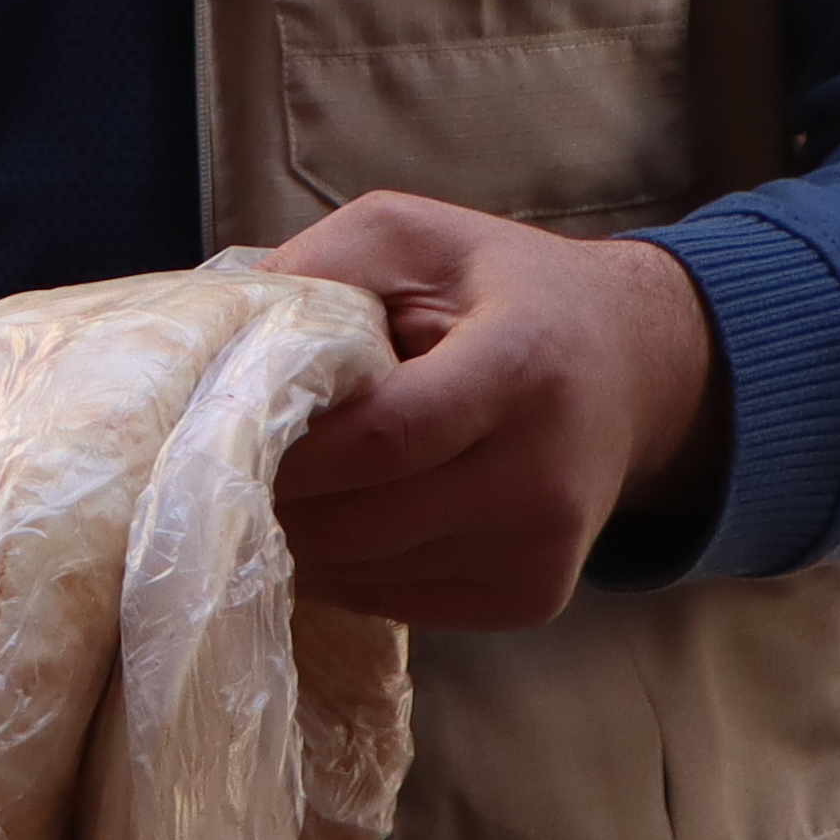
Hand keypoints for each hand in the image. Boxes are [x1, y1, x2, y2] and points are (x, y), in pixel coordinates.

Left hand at [253, 191, 720, 628]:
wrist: (630, 366)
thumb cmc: (501, 290)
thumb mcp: (412, 237)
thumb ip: (318, 268)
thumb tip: (214, 333)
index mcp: (521, 367)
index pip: (384, 437)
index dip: (294, 450)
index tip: (219, 433)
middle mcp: (544, 474)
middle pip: (367, 521)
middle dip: (274, 503)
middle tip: (210, 472)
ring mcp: (542, 549)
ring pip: (371, 575)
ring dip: (299, 542)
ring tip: (262, 491)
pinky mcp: (530, 598)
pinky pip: (397, 602)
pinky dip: (342, 569)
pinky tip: (332, 518)